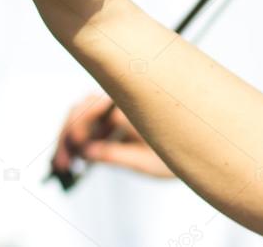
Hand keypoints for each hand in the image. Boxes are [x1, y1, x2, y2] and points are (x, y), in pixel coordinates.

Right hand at [52, 95, 173, 178]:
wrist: (200, 142)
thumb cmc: (180, 149)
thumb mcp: (147, 161)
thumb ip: (116, 155)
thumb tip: (86, 153)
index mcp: (131, 104)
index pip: (94, 108)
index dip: (78, 127)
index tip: (75, 149)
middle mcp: (122, 98)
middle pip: (82, 108)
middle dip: (67, 135)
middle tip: (61, 163)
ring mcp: (117, 105)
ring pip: (83, 113)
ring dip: (70, 137)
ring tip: (64, 164)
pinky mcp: (115, 115)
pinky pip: (91, 122)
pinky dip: (80, 139)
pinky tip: (75, 157)